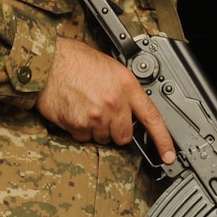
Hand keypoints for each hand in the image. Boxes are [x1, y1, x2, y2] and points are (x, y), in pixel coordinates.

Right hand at [35, 37, 175, 162]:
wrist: (48, 61)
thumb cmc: (75, 60)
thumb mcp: (110, 68)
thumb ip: (124, 91)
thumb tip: (131, 110)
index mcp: (126, 86)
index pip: (152, 117)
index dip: (163, 140)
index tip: (168, 155)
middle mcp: (114, 102)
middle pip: (124, 136)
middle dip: (115, 131)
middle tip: (103, 115)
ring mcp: (96, 116)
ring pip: (102, 138)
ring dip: (95, 129)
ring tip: (84, 107)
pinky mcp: (78, 125)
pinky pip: (82, 138)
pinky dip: (78, 130)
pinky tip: (73, 111)